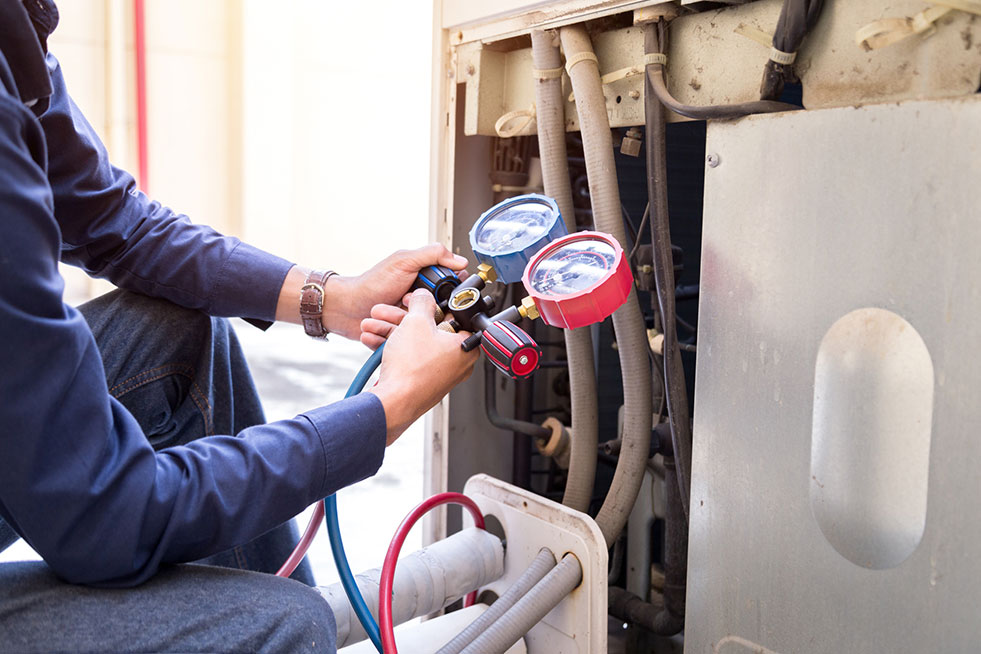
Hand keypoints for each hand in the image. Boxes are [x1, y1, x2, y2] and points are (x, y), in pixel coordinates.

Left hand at [324, 244, 466, 339]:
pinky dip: (395, 339)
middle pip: (441, 315)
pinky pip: (408, 344)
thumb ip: (432, 255)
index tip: (439, 296)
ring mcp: (413, 322)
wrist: (345, 307)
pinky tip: (383, 330)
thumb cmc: (371, 283)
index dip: (449, 296)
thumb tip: (460, 260)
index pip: (451, 292)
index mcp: (426, 283)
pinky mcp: (402, 338)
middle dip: (425, 314)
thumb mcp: (403, 261)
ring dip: (405, 325)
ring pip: (425, 332)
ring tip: (390, 314)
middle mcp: (421, 303)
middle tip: (406, 304)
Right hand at [368, 289, 477, 444]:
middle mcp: (457, 362)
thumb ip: (422, 302)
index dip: (434, 304)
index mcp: (466, 347)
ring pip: (416, 343)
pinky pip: (410, 358)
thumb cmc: (412, 370)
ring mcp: (439, 373)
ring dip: (392, 331)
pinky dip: (394, 348)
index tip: (420, 300)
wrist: (394, 402)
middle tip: (390, 311)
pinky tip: (373, 341)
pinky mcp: (423, 381)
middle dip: (403, 318)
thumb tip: (424, 296)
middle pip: (431, 329)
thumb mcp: (416, 322)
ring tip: (373, 325)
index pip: (455, 317)